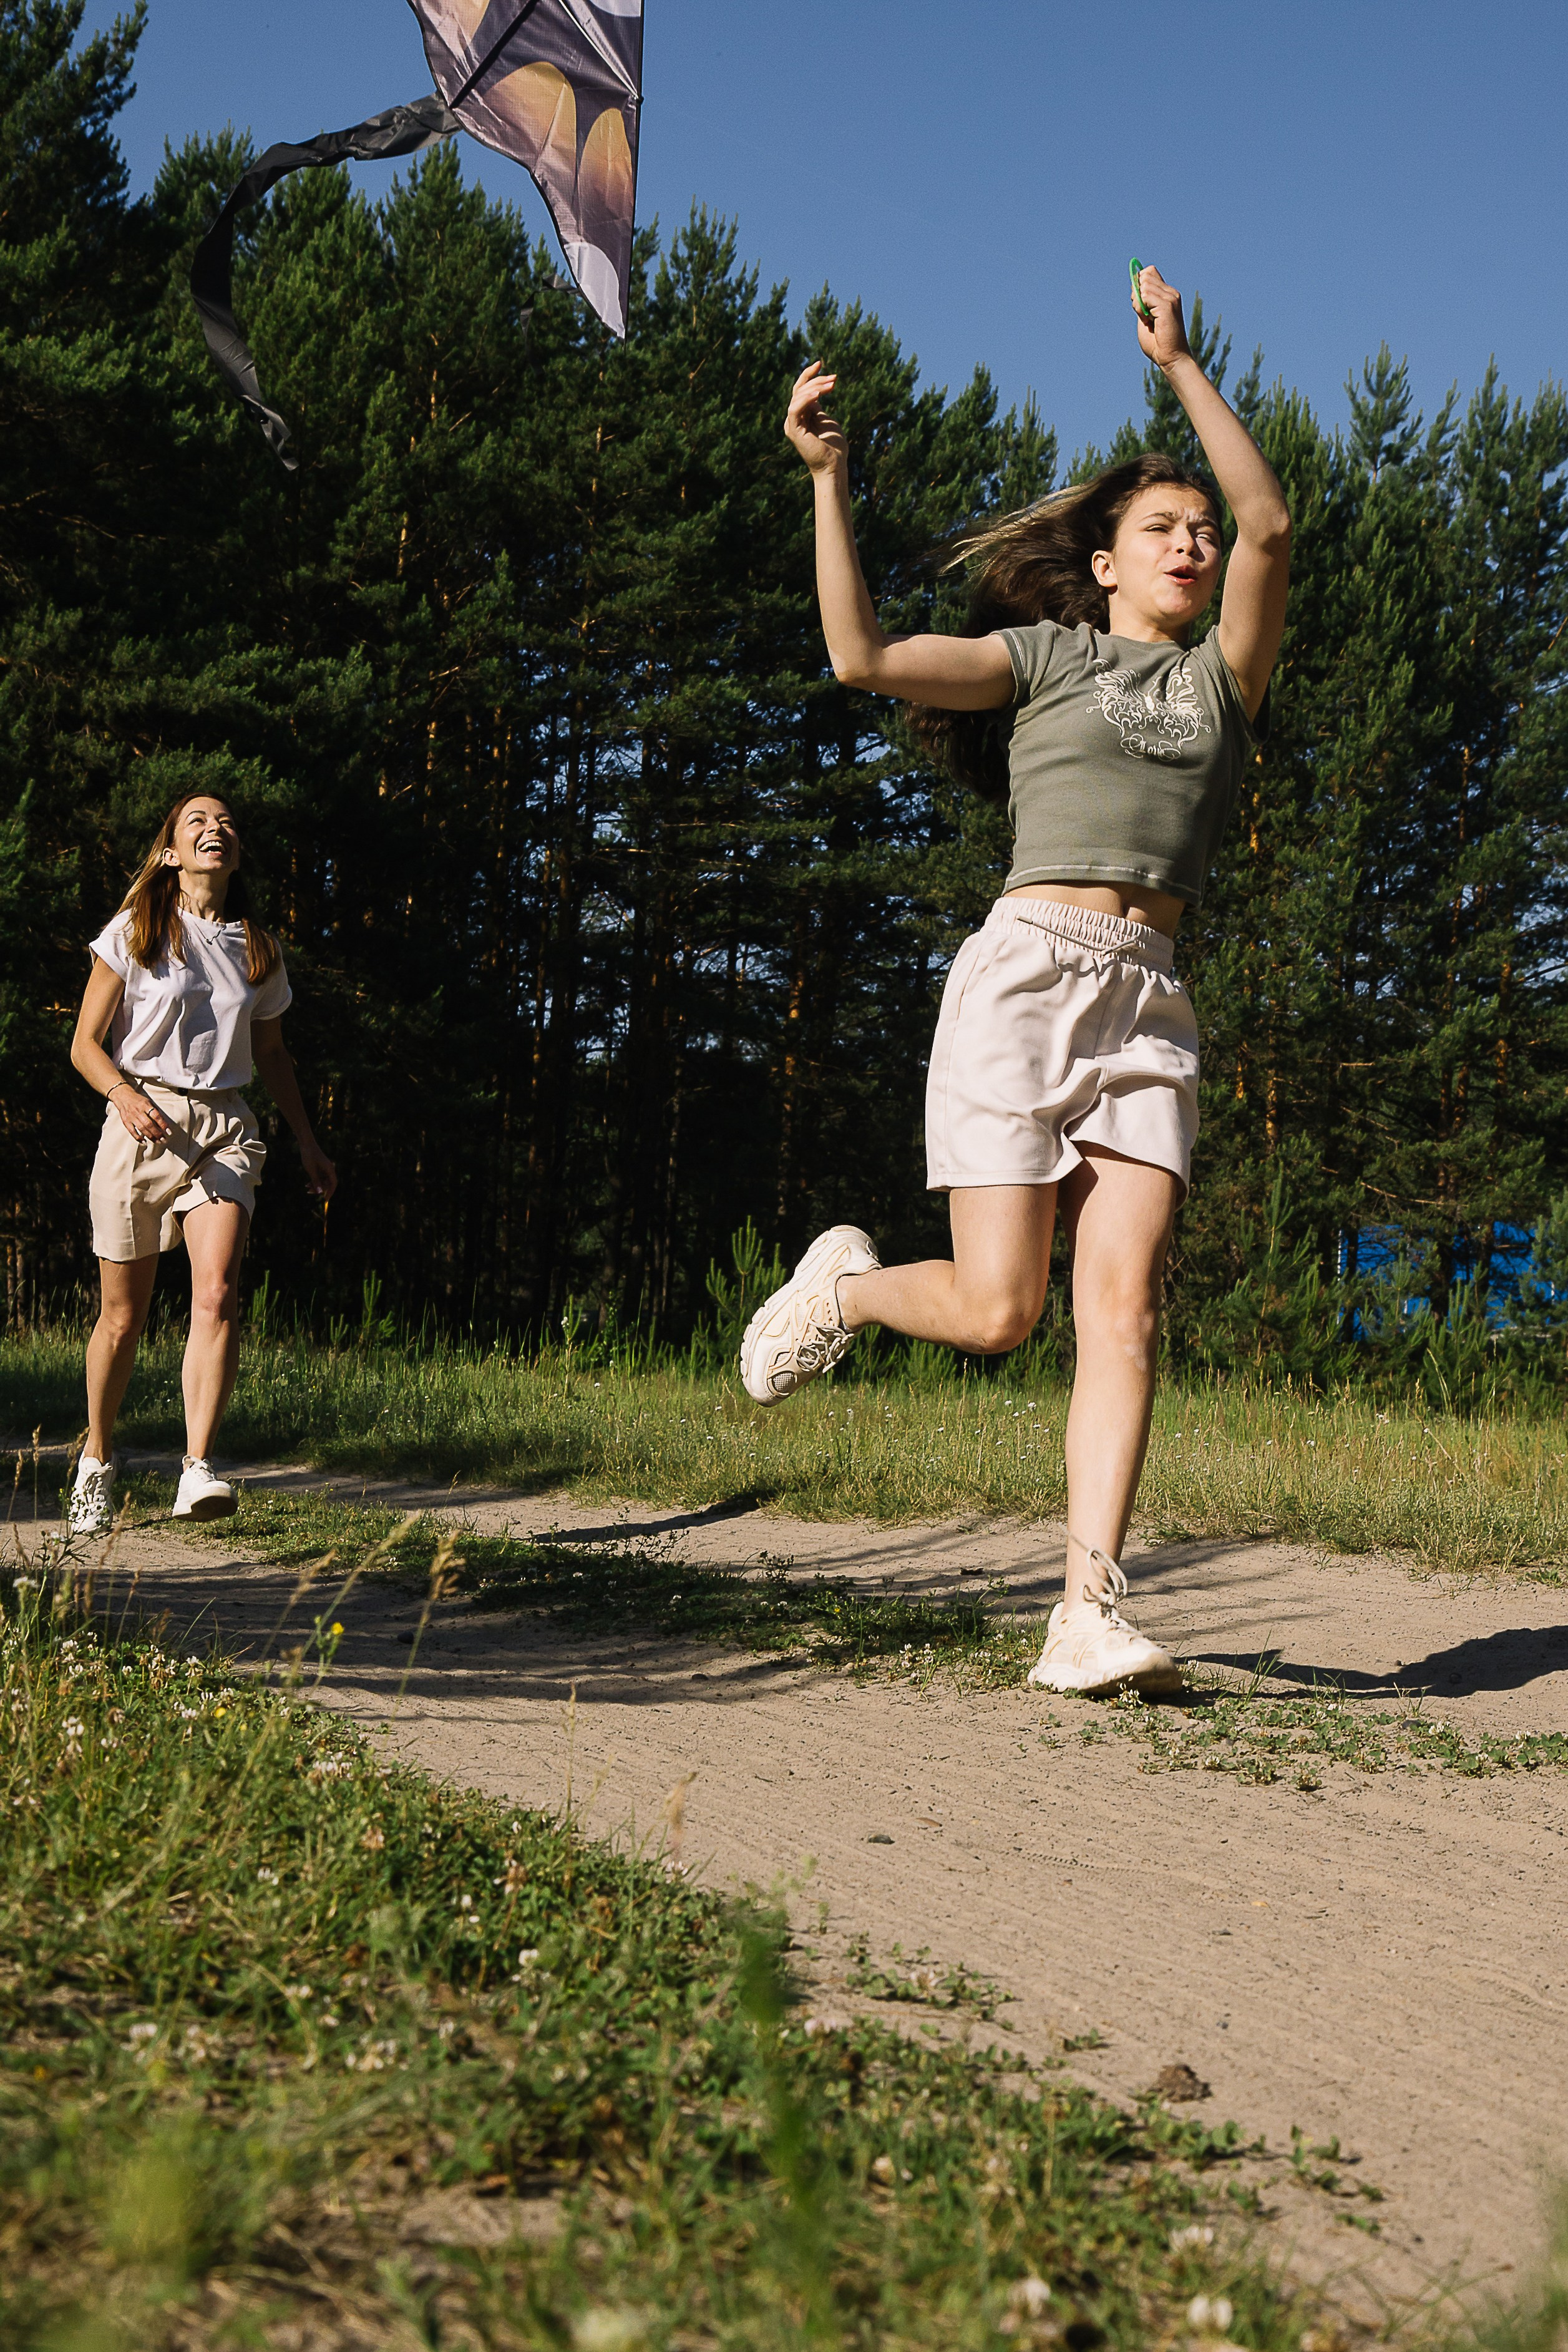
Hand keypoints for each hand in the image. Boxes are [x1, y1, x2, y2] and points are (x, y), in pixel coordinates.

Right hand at [111, 1083, 169, 1144]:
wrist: (123, 1096)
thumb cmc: (138, 1100)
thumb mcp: (148, 1102)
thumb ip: (154, 1112)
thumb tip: (162, 1124)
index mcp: (145, 1105)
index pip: (156, 1116)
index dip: (163, 1124)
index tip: (169, 1132)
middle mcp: (138, 1111)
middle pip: (149, 1124)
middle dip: (157, 1133)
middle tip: (164, 1139)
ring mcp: (131, 1117)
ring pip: (142, 1129)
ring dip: (150, 1136)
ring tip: (157, 1141)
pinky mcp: (126, 1121)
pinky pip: (132, 1131)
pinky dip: (138, 1137)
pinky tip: (144, 1142)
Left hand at [299, 1137, 336, 1200]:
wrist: (306, 1144)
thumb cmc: (309, 1156)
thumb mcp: (311, 1170)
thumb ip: (316, 1181)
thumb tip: (319, 1192)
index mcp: (330, 1169)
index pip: (333, 1183)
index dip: (330, 1192)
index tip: (325, 1199)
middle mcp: (329, 1169)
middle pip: (327, 1183)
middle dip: (319, 1189)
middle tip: (309, 1192)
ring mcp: (325, 1169)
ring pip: (322, 1181)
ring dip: (316, 1185)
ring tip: (306, 1187)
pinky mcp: (320, 1168)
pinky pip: (319, 1177)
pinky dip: (314, 1181)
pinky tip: (307, 1184)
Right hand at [784, 361, 847, 475]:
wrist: (834, 466)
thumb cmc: (833, 447)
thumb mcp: (826, 420)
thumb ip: (817, 407)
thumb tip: (815, 390)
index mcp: (800, 416)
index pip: (800, 390)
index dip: (808, 375)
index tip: (820, 363)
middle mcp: (793, 419)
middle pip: (799, 390)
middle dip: (817, 380)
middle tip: (834, 378)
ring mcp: (792, 425)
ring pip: (798, 396)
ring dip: (816, 387)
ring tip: (832, 385)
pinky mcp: (794, 431)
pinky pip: (795, 409)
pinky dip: (806, 399)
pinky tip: (818, 394)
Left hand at [1132, 263, 1192, 370]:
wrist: (1170, 357)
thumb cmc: (1157, 342)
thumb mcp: (1145, 316)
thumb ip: (1141, 301)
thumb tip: (1133, 284)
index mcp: (1167, 294)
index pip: (1149, 271)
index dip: (1138, 283)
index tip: (1139, 302)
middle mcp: (1171, 293)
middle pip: (1144, 276)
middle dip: (1136, 294)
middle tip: (1142, 314)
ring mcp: (1170, 298)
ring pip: (1143, 286)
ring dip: (1138, 304)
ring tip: (1147, 320)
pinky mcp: (1167, 305)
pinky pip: (1144, 296)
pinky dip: (1141, 310)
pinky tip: (1148, 322)